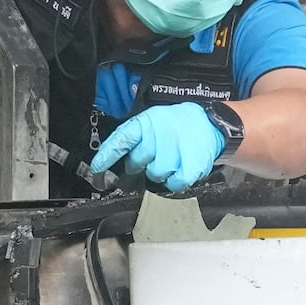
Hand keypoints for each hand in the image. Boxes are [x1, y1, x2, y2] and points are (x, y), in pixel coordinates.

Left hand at [90, 103, 224, 192]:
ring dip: (160, 171)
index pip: (121, 139)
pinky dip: (175, 180)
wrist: (210, 124)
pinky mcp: (190, 166)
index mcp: (146, 122)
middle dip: (140, 163)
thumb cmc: (176, 125)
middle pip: (137, 162)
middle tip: (152, 155)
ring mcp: (174, 150)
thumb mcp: (152, 120)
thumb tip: (109, 157)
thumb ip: (133, 137)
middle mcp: (158, 135)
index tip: (96, 169)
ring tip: (171, 157)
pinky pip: (173, 184)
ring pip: (154, 175)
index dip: (106, 156)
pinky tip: (180, 167)